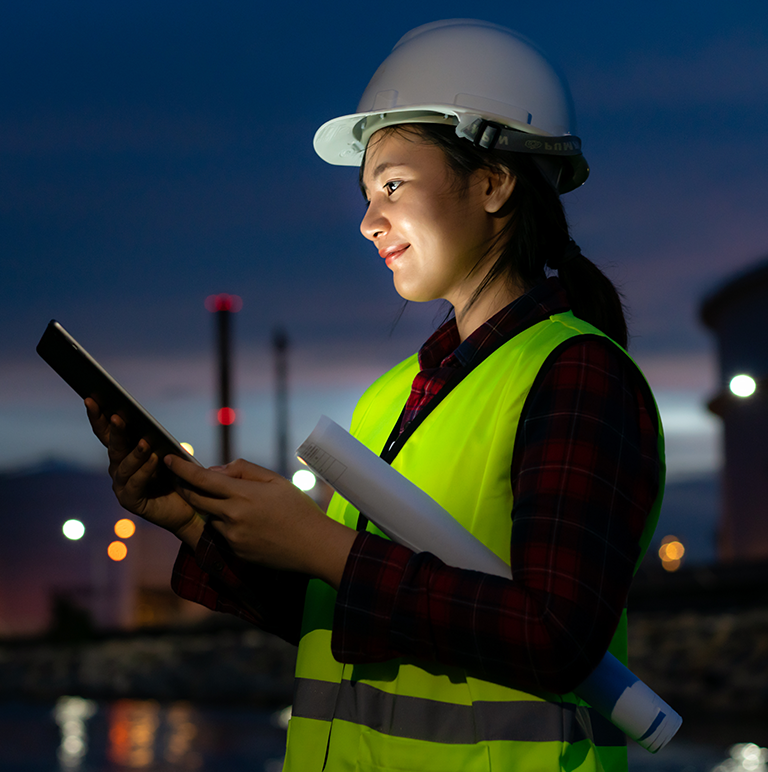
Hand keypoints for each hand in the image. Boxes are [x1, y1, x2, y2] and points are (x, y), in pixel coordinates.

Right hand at [85, 398, 202, 545]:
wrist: (190, 505)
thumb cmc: (178, 475)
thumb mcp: (168, 452)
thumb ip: (155, 439)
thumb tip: (148, 424)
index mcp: (124, 452)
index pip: (107, 432)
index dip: (98, 416)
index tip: (90, 397)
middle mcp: (119, 467)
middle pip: (112, 445)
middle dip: (112, 428)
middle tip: (115, 414)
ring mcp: (122, 485)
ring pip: (123, 465)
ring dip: (134, 452)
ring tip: (145, 441)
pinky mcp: (130, 500)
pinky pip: (135, 483)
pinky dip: (145, 470)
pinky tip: (154, 459)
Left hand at [166, 456, 356, 587]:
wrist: (314, 546)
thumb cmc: (298, 509)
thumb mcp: (275, 480)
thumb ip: (243, 470)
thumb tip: (215, 471)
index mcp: (243, 494)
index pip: (202, 479)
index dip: (181, 469)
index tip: (168, 458)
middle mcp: (233, 517)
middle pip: (196, 499)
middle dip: (185, 487)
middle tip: (180, 477)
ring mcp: (233, 537)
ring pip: (211, 517)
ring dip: (213, 508)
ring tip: (239, 505)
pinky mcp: (236, 553)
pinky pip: (222, 534)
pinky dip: (227, 525)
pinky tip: (250, 524)